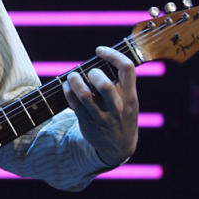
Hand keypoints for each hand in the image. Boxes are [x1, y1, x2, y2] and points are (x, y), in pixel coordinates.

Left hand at [62, 46, 138, 167]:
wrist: (118, 147)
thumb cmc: (123, 115)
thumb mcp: (129, 101)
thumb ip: (121, 83)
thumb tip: (103, 58)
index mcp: (130, 97)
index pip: (127, 68)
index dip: (113, 54)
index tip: (100, 50)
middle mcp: (117, 107)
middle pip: (104, 85)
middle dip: (93, 73)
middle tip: (89, 72)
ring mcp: (102, 116)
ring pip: (85, 95)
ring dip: (75, 81)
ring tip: (72, 76)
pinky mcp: (87, 122)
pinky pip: (74, 104)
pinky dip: (68, 91)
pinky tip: (67, 86)